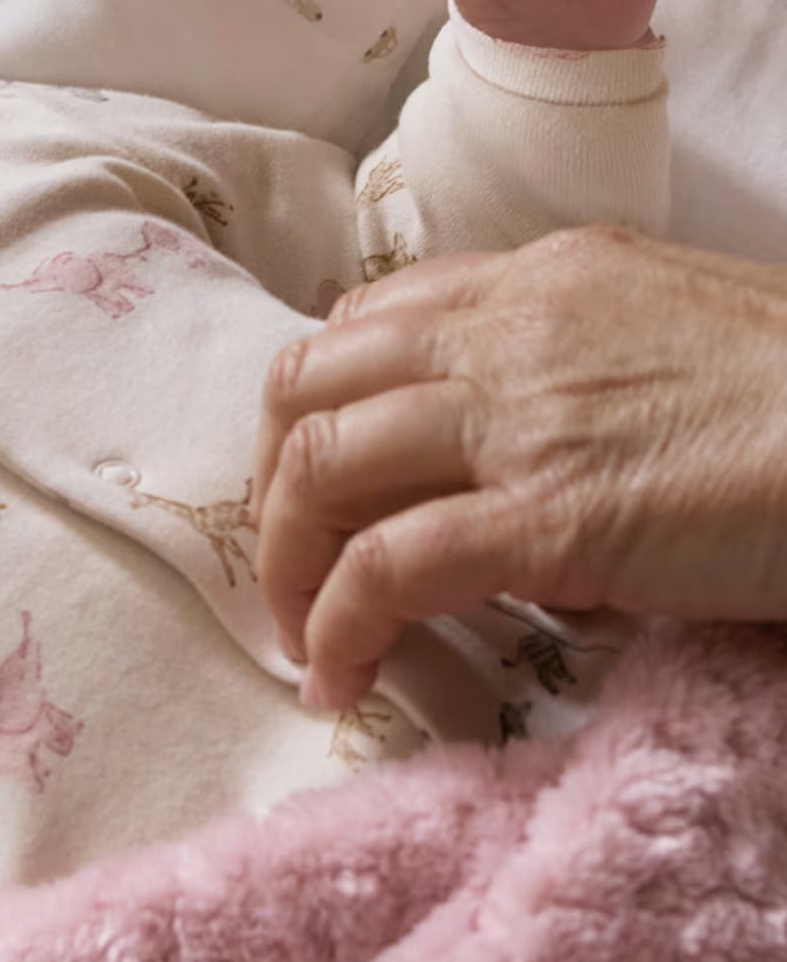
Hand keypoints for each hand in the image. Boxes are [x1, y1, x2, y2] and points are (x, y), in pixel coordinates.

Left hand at [252, 226, 786, 710]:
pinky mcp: (549, 517)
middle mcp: (511, 330)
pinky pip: (386, 571)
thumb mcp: (688, 344)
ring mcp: (521, 418)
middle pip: (311, 387)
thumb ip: (588, 379)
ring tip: (308, 644)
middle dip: (272, 488)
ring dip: (287, 567)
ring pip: (320, 470)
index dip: (317, 411)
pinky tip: (342, 682)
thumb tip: (527, 477)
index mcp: (548, 279)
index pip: (371, 323)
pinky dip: (339, 631)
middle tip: (291, 573)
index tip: (318, 488)